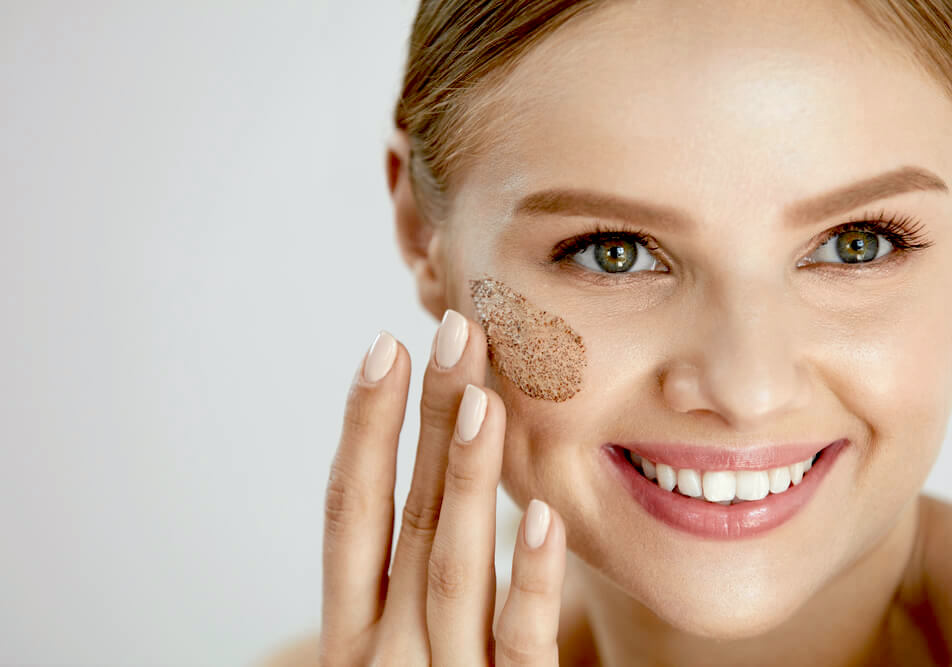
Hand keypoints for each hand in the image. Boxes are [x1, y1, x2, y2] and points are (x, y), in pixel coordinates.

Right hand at [321, 311, 566, 665]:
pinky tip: (545, 516)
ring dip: (466, 477)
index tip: (384, 347)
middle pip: (408, 519)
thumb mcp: (398, 654)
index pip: (352, 512)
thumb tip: (437, 479)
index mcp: (357, 632)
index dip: (364, 427)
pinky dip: (530, 581)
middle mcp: (387, 655)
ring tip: (483, 397)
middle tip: (454, 331)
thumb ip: (413, 584)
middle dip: (425, 419)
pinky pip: (521, 646)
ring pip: (455, 568)